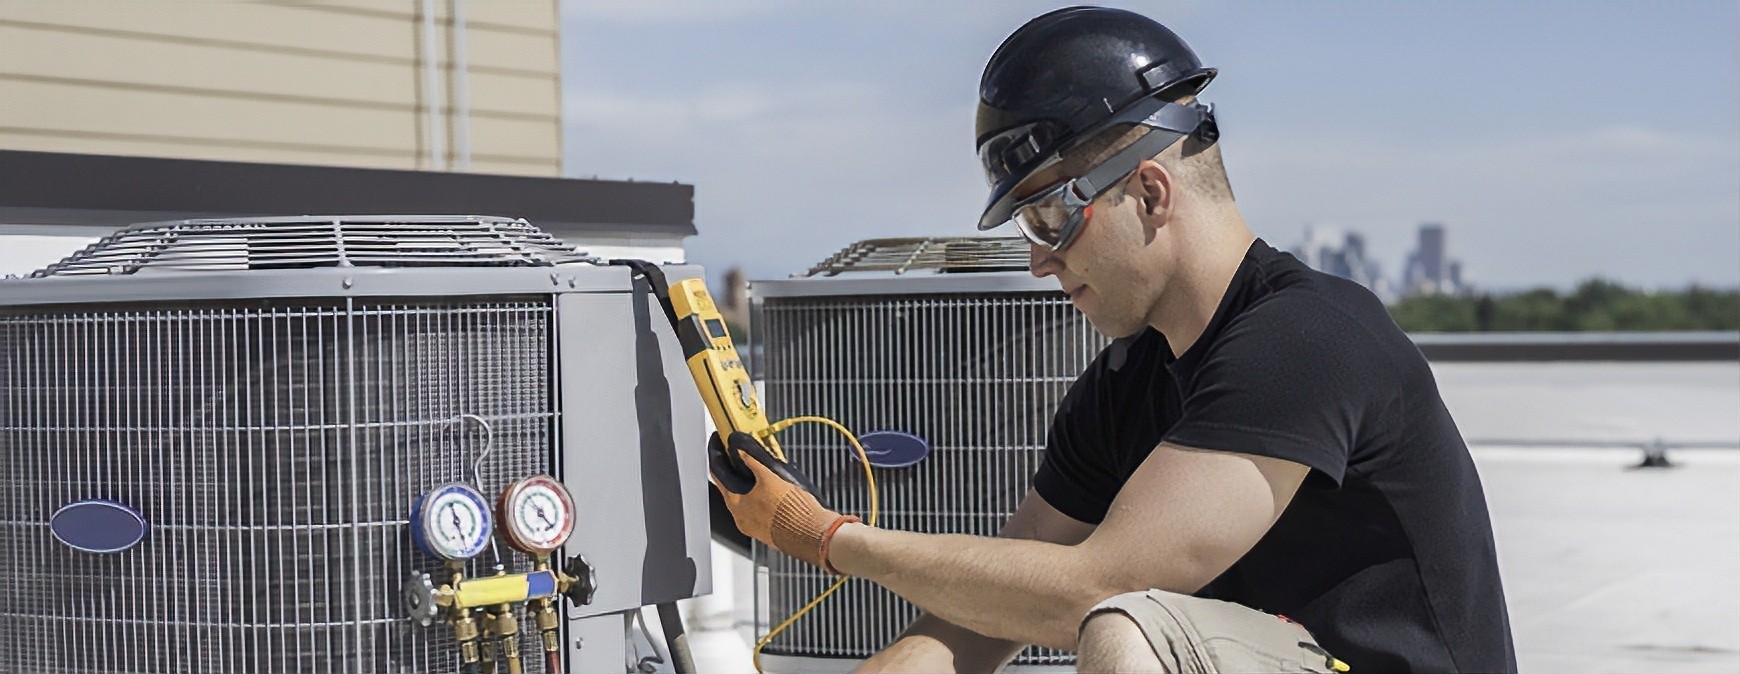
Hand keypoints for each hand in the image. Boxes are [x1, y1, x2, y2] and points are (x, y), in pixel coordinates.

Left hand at [708, 431, 858, 571]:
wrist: (810, 532)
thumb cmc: (790, 510)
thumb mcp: (769, 478)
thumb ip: (753, 463)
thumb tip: (743, 452)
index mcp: (736, 506)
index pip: (718, 477)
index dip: (718, 459)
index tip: (719, 449)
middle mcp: (741, 519)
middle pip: (732, 490)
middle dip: (738, 473)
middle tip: (743, 459)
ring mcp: (755, 526)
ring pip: (748, 501)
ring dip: (752, 487)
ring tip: (764, 474)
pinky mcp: (769, 530)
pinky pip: (761, 511)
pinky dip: (763, 500)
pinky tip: (776, 492)